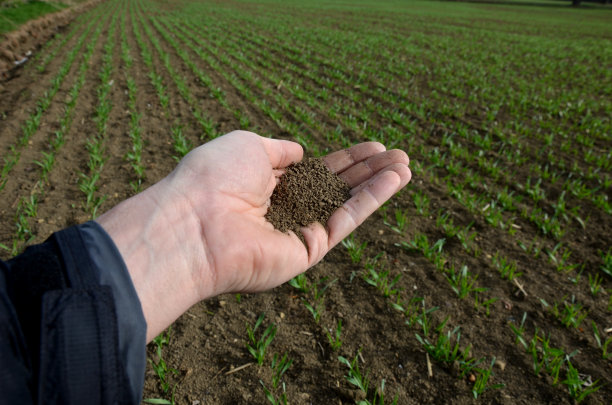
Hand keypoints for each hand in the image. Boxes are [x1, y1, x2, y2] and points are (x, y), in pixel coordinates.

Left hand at [97, 131, 410, 340]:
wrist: (195, 223)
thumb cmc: (214, 177)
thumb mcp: (248, 145)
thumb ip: (278, 149)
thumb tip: (301, 152)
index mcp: (264, 183)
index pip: (313, 170)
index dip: (343, 159)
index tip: (371, 148)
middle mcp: (282, 209)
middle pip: (334, 186)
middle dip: (366, 171)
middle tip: (399, 156)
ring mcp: (295, 232)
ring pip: (344, 204)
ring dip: (376, 185)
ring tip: (406, 165)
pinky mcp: (306, 253)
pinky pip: (344, 222)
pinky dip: (369, 202)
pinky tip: (393, 181)